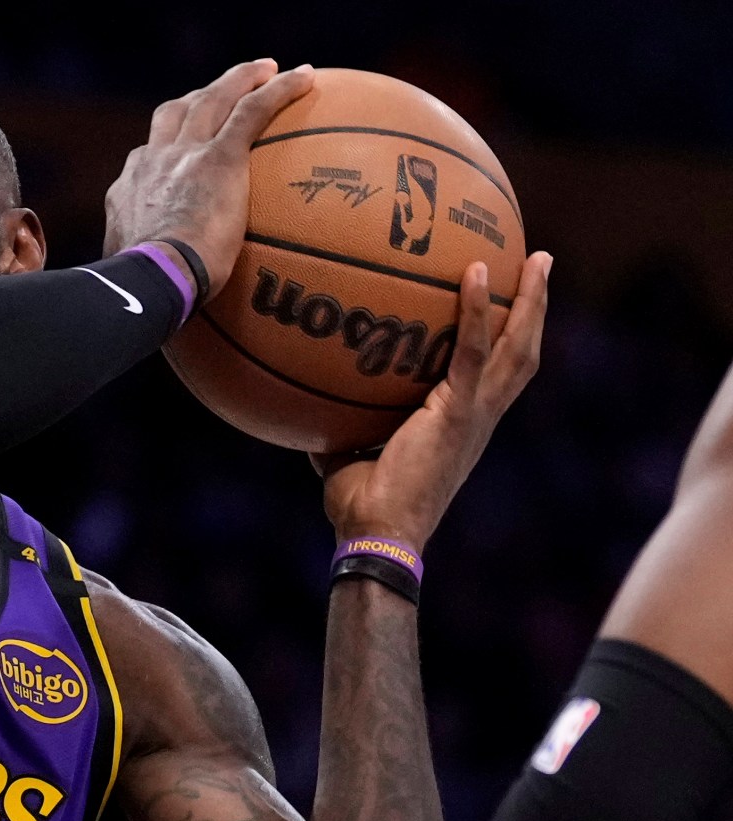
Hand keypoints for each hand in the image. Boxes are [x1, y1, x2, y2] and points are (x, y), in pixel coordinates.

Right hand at [105, 60, 316, 302]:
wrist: (150, 280)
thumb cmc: (144, 295)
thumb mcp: (136, 283)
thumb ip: (152, 280)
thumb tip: (164, 308)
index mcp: (129, 192)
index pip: (147, 158)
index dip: (167, 146)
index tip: (184, 147)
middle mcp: (151, 163)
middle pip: (175, 114)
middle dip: (200, 97)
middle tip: (225, 92)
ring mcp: (183, 155)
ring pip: (211, 98)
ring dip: (239, 79)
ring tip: (267, 70)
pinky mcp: (218, 156)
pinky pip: (252, 110)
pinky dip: (278, 90)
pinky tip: (305, 78)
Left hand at [318, 251, 551, 548]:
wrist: (377, 536)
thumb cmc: (362, 509)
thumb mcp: (347, 457)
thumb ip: (340, 430)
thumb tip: (308, 409)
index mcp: (464, 425)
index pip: (497, 374)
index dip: (508, 339)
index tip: (510, 303)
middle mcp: (481, 417)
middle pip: (522, 353)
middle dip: (536, 308)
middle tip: (540, 262)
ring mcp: (475, 414)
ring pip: (516, 347)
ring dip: (530, 300)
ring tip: (536, 257)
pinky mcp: (458, 413)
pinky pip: (472, 352)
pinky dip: (477, 312)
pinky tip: (474, 273)